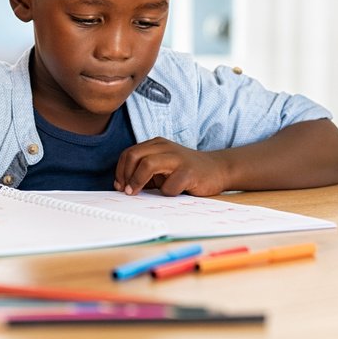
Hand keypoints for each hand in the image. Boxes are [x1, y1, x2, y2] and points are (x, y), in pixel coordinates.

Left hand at [114, 137, 229, 196]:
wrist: (217, 169)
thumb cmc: (185, 171)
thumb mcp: (162, 168)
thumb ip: (144, 173)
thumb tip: (122, 186)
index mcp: (156, 144)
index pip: (129, 153)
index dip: (120, 170)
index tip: (120, 186)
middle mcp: (165, 147)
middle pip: (134, 156)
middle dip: (125, 175)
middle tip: (127, 191)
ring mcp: (177, 158)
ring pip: (147, 165)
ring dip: (137, 182)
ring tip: (136, 194)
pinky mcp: (189, 172)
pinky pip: (169, 185)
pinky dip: (165, 193)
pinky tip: (172, 193)